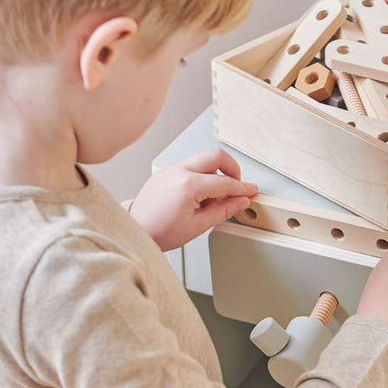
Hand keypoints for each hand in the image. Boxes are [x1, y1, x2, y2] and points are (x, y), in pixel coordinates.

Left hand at [129, 150, 257, 250]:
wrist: (137, 230)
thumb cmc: (159, 232)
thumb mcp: (198, 225)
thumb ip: (224, 211)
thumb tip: (240, 201)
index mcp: (188, 185)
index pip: (225, 182)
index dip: (242, 188)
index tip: (250, 191)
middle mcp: (178, 171)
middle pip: (216, 156)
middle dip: (232, 168)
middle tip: (236, 185)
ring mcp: (171, 169)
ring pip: (203, 160)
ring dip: (215, 174)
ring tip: (213, 198)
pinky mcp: (166, 171)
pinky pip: (190, 166)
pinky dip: (201, 176)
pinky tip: (199, 196)